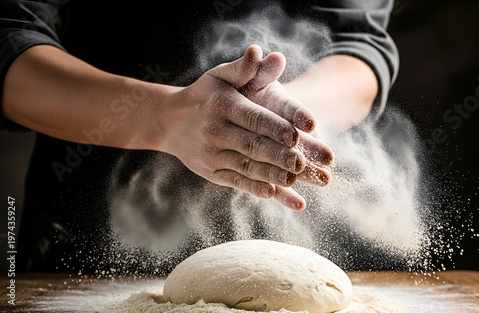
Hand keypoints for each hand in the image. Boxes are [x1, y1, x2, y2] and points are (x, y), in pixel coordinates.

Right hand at [157, 45, 332, 209]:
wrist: (168, 121)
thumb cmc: (203, 94)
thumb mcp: (219, 76)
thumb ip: (244, 68)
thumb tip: (260, 51)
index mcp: (222, 106)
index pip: (254, 118)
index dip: (276, 127)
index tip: (298, 134)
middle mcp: (215, 131)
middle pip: (252, 145)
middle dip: (279, 155)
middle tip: (302, 163)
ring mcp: (211, 154)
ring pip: (246, 166)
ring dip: (271, 175)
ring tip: (293, 181)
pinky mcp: (211, 171)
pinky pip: (236, 181)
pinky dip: (255, 188)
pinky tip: (273, 193)